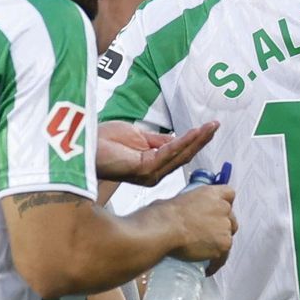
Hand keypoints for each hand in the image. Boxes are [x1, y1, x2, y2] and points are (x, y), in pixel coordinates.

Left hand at [97, 120, 217, 185]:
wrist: (84, 145)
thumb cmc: (104, 142)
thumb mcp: (138, 136)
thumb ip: (158, 140)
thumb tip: (176, 138)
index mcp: (153, 166)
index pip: (180, 153)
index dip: (195, 140)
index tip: (209, 127)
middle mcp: (154, 173)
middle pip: (184, 156)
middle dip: (201, 139)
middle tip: (216, 126)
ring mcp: (150, 173)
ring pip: (180, 155)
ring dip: (197, 140)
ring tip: (211, 127)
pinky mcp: (145, 169)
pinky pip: (169, 153)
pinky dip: (183, 142)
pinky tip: (195, 132)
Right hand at [164, 184, 236, 270]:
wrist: (164, 229)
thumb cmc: (163, 215)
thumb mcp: (177, 200)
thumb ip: (190, 205)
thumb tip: (183, 212)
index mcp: (211, 194)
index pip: (228, 194)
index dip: (223, 204)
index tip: (218, 211)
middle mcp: (222, 208)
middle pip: (230, 218)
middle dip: (222, 226)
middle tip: (207, 234)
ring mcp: (225, 227)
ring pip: (228, 237)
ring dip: (218, 243)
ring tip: (204, 251)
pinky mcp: (224, 244)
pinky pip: (223, 256)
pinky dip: (216, 261)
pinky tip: (207, 266)